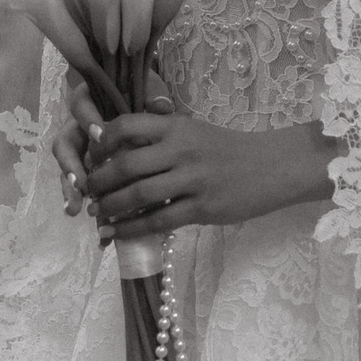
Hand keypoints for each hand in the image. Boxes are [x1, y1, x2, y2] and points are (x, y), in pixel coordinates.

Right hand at [48, 72, 146, 217]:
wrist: (150, 115)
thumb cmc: (146, 98)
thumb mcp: (151, 90)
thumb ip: (153, 93)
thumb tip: (161, 104)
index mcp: (92, 102)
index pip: (81, 105)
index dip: (87, 118)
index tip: (99, 133)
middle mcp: (80, 128)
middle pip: (66, 143)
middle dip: (69, 164)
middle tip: (79, 181)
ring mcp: (82, 152)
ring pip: (68, 169)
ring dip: (70, 189)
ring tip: (75, 208)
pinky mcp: (88, 172)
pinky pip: (80, 188)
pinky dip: (83, 203)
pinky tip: (88, 220)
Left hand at [82, 110, 337, 241]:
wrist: (273, 166)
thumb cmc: (229, 150)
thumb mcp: (194, 131)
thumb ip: (161, 138)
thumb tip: (116, 150)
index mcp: (176, 127)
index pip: (127, 126)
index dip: (101, 142)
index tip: (90, 155)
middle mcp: (181, 150)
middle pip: (126, 164)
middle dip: (98, 182)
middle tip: (87, 193)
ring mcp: (192, 179)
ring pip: (137, 195)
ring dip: (110, 207)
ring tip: (97, 215)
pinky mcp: (202, 208)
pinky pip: (157, 221)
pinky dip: (130, 229)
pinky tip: (115, 234)